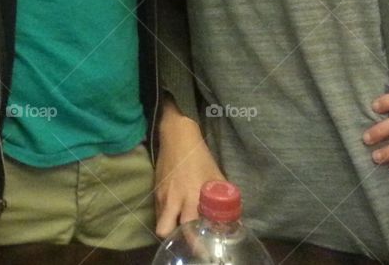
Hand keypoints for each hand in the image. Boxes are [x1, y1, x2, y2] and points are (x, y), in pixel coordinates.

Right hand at [154, 101, 225, 236]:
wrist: (177, 137)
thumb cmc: (200, 157)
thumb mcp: (215, 176)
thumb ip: (222, 198)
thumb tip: (233, 217)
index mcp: (191, 197)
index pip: (189, 230)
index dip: (196, 244)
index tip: (205, 252)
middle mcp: (173, 199)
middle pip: (165, 231)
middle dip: (176, 240)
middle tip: (189, 242)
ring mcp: (162, 195)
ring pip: (160, 223)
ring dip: (169, 229)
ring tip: (181, 229)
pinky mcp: (155, 191)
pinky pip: (158, 212)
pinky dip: (166, 217)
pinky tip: (176, 213)